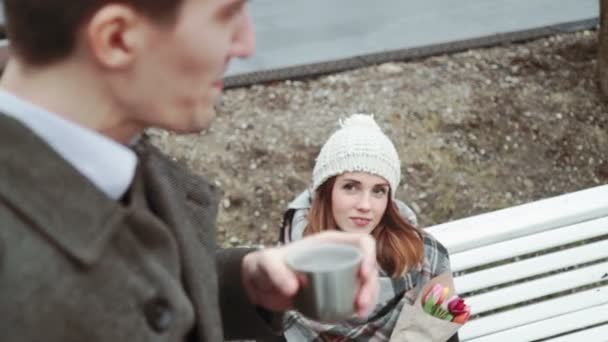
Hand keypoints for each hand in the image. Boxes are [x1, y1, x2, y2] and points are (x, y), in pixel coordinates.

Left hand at [241, 231, 378, 317]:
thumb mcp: (266, 263)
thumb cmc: (265, 266)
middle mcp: (338, 255)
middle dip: (371, 286)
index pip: (361, 242)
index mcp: (329, 242)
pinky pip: (354, 297)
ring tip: (359, 313)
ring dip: (368, 298)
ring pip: (365, 284)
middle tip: (360, 305)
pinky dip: (359, 306)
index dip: (370, 256)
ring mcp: (338, 273)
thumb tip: (296, 287)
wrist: (261, 285)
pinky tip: (352, 315)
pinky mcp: (334, 291)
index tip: (364, 275)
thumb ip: (275, 270)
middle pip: (367, 266)